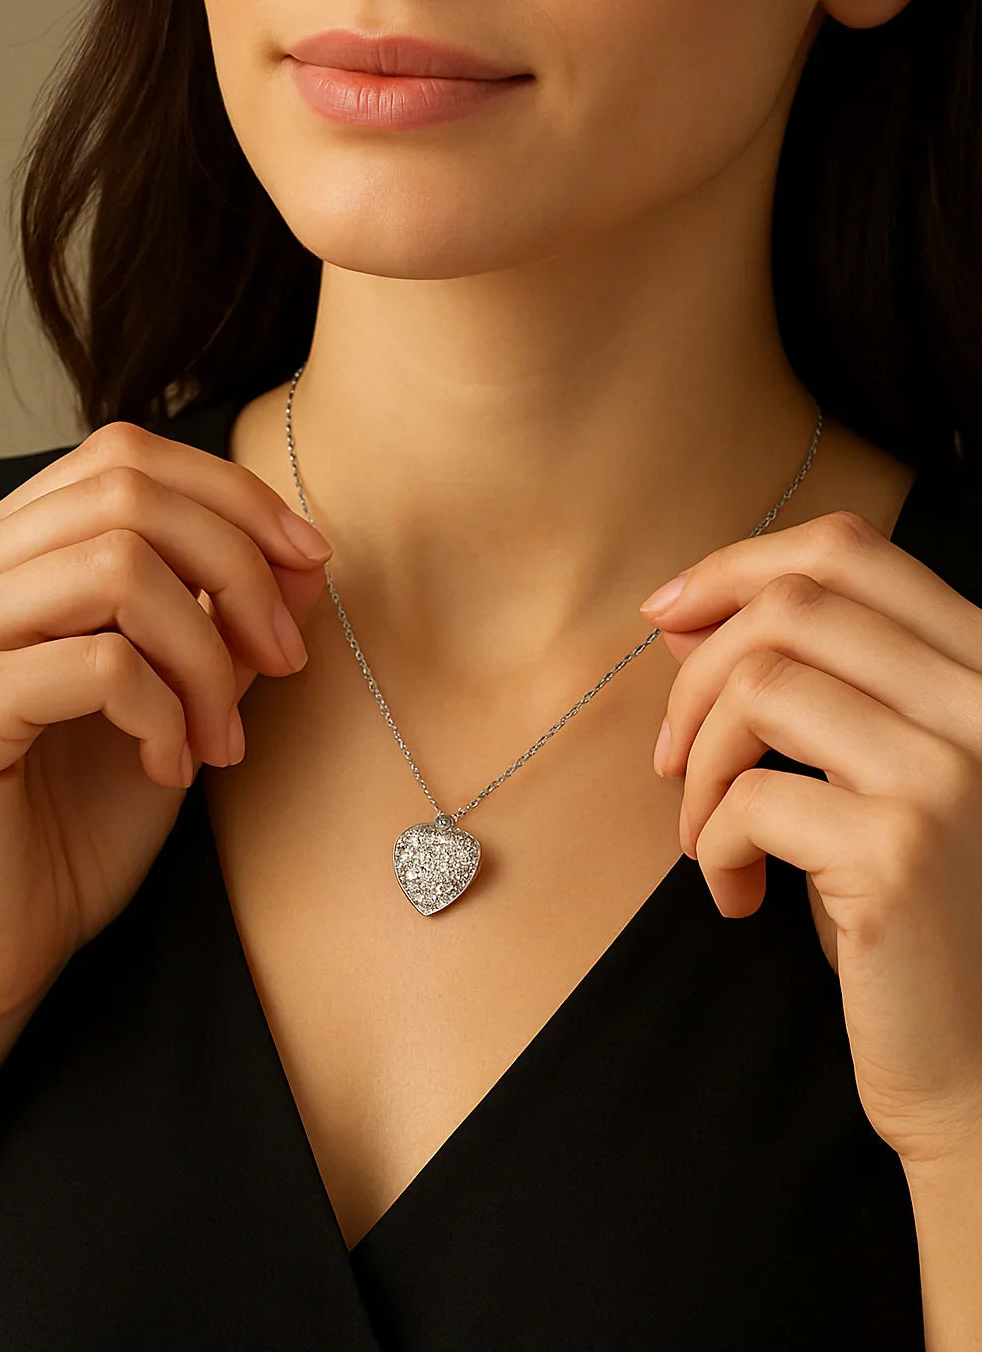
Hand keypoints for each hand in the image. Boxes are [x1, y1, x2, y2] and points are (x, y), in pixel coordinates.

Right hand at [0, 420, 328, 1037]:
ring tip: (222, 734)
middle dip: (239, 565)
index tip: (308, 562)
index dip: (231, 494)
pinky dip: (165, 712)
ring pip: (116, 565)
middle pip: (127, 492)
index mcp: (13, 556)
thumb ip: (225, 622)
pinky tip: (172, 769)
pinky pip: (98, 664)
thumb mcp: (176, 702)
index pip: (122, 457)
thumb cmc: (75, 824)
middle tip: (286, 656)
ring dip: (206, 651)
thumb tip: (306, 554)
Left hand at [639, 508, 981, 1171]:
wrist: (977, 1064)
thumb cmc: (914, 918)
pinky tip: (740, 896)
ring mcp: (952, 773)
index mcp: (981, 674)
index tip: (666, 612)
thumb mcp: (860, 780)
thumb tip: (681, 617)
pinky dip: (709, 845)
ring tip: (705, 833)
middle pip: (794, 606)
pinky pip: (748, 797)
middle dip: (697, 670)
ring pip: (760, 686)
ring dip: (700, 762)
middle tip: (673, 756)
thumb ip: (799, 689)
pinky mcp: (902, 850)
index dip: (738, 565)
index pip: (852, 552)